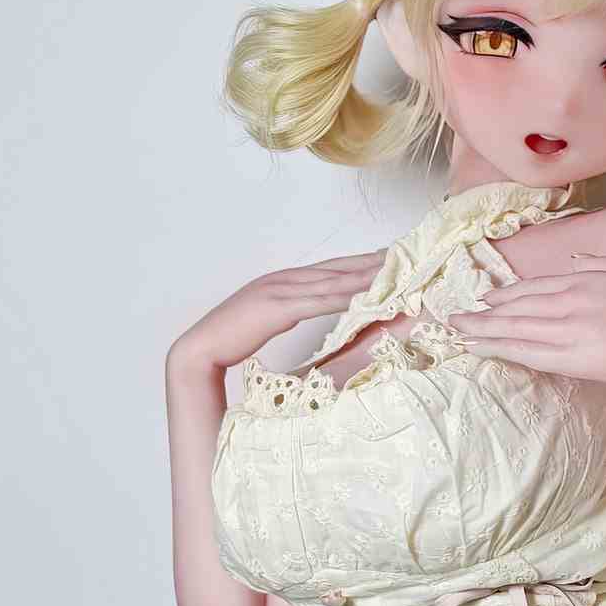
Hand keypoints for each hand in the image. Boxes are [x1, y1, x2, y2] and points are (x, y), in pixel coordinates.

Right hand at [168, 250, 386, 373]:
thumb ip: (289, 311)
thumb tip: (309, 312)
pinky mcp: (276, 308)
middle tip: (405, 256)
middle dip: (372, 263)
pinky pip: (318, 302)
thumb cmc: (231, 339)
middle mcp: (284, 279)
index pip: (330, 268)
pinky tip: (366, 298)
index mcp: (282, 281)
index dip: (360, 262)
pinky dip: (344, 298)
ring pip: (333, 282)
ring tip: (396, 275)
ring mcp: (279, 290)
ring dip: (366, 278)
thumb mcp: (267, 319)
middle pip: (338, 268)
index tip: (389, 259)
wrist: (200, 349)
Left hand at [446, 252, 605, 390]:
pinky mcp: (576, 356)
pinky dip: (501, 347)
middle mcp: (573, 299)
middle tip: (453, 317)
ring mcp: (572, 327)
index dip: (507, 294)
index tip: (486, 298)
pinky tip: (481, 347)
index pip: (536, 287)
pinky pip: (529, 351)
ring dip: (483, 329)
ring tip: (457, 332)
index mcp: (588, 278)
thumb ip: (602, 262)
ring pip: (516, 327)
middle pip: (518, 306)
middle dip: (483, 312)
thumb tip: (576, 255)